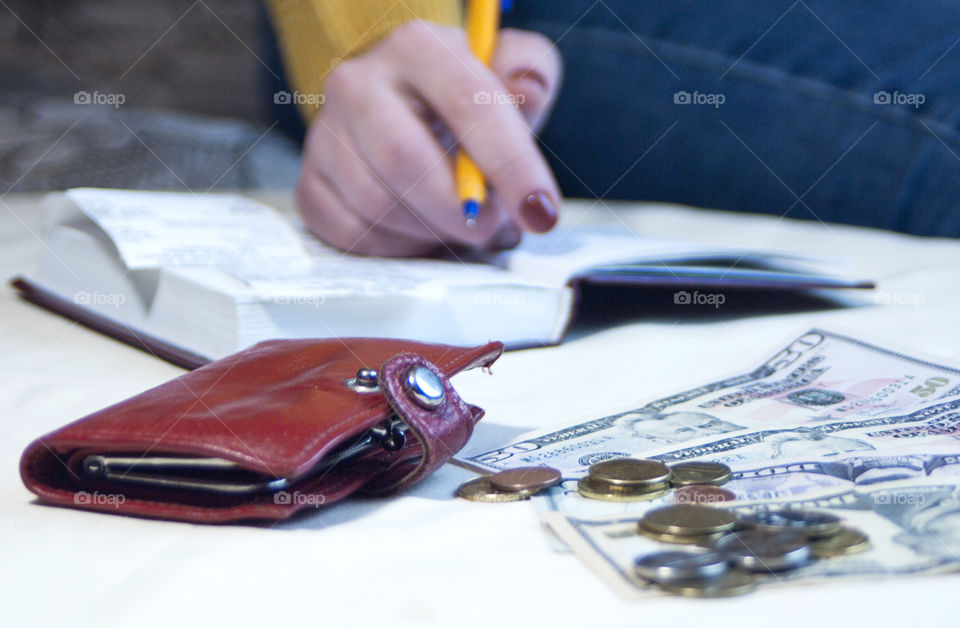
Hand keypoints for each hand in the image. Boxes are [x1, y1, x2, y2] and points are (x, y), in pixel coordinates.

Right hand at [296, 20, 562, 255]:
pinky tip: (419, 232)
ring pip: (377, 206)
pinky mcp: (311, 183)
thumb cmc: (465, 102)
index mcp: (417, 48)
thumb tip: (528, 87)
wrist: (407, 115)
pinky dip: (397, 248)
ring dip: (430, 232)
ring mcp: (326, 135)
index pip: (468, 105)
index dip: (510, 166)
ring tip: (457, 224)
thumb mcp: (505, 75)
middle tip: (490, 228)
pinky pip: (352, 235)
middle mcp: (358, 83)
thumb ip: (530, 74)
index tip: (540, 212)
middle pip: (405, 161)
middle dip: (458, 210)